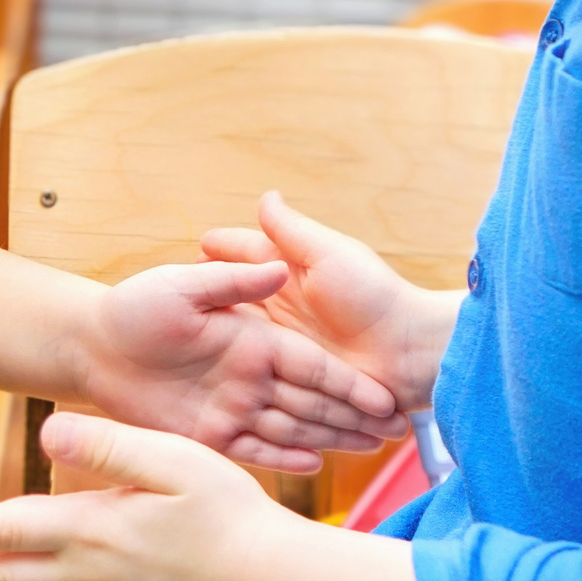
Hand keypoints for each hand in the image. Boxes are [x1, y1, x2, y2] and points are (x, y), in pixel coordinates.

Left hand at [75, 258, 405, 471]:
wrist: (93, 345)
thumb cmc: (136, 307)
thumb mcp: (182, 286)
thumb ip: (232, 282)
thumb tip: (280, 266)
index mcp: (253, 339)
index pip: (311, 365)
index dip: (347, 382)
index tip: (384, 397)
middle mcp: (250, 375)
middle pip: (312, 400)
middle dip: (354, 414)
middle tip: (398, 431)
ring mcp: (232, 406)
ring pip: (291, 427)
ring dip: (331, 437)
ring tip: (371, 450)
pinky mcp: (207, 434)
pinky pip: (254, 449)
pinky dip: (284, 457)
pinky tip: (316, 464)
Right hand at [199, 192, 455, 412]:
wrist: (410, 354)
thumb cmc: (375, 298)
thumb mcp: (330, 256)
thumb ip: (292, 231)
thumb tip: (263, 196)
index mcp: (289, 275)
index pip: (244, 257)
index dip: (219, 251)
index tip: (196, 245)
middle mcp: (283, 311)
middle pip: (234, 299)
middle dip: (207, 296)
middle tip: (172, 296)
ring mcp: (286, 349)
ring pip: (240, 341)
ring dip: (217, 339)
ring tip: (181, 341)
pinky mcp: (292, 384)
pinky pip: (258, 379)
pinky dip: (240, 376)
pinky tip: (215, 381)